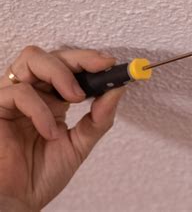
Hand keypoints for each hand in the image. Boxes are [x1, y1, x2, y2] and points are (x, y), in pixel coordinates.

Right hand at [0, 46, 125, 210]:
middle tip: (100, 67)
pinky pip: (18, 92)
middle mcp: (33, 94)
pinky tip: (49, 132)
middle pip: (51, 55)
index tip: (112, 63)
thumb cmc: (41, 175)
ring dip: (60, 73)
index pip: (69, 68)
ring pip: (32, 59)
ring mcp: (12, 98)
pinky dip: (40, 110)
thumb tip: (118, 89)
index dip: (89, 60)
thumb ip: (99, 118)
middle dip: (79, 58)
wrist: (18, 201)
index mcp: (52, 100)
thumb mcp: (80, 144)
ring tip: (76, 98)